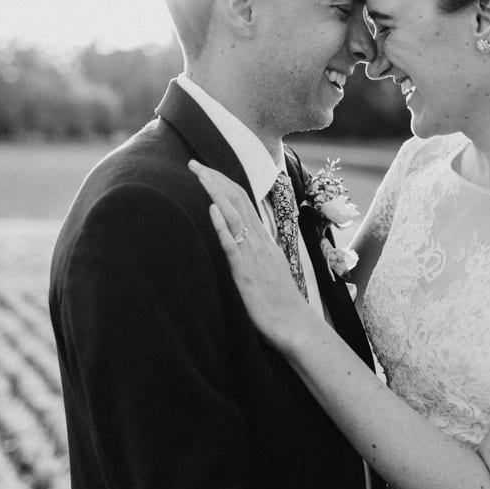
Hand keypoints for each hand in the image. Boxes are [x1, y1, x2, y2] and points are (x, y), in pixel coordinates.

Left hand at [189, 160, 315, 349]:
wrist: (296, 326)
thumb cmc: (281, 302)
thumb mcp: (267, 270)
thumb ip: (255, 252)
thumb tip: (242, 239)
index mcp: (264, 240)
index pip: (243, 202)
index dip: (223, 183)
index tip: (205, 170)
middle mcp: (260, 242)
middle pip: (237, 201)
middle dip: (214, 179)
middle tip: (193, 162)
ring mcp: (254, 256)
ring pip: (234, 215)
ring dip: (215, 192)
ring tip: (199, 174)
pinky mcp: (247, 273)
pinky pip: (233, 245)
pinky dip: (222, 225)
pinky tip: (211, 209)